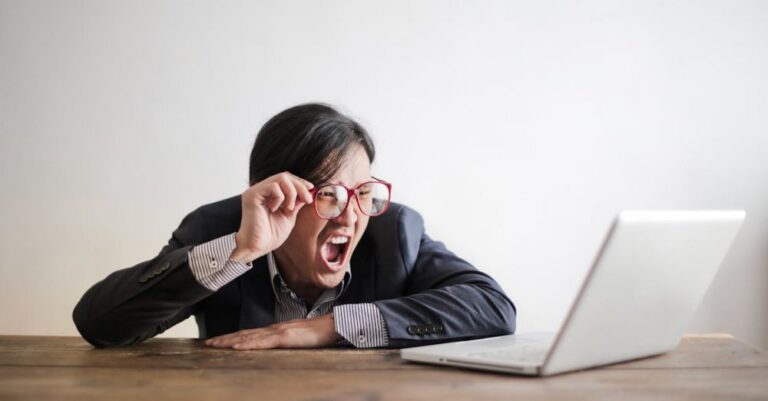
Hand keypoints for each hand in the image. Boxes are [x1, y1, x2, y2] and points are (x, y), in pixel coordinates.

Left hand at [204, 314, 340, 349]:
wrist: (332, 326)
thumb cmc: (319, 334)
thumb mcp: (298, 340)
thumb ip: (286, 343)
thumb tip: (275, 349)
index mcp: (277, 331)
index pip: (250, 334)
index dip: (234, 337)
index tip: (220, 341)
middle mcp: (274, 329)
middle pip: (245, 333)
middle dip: (225, 338)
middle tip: (208, 343)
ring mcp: (279, 332)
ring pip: (249, 336)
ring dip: (231, 341)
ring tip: (216, 345)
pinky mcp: (285, 337)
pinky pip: (263, 341)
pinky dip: (248, 343)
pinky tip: (237, 346)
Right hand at [230, 172, 313, 262]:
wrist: (258, 247)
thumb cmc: (270, 235)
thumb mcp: (289, 216)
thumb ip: (296, 202)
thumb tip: (308, 191)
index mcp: (269, 194)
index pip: (286, 179)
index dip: (300, 182)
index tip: (311, 189)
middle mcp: (261, 190)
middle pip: (285, 176)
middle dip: (299, 186)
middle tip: (307, 199)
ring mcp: (256, 191)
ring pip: (281, 178)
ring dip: (291, 193)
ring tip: (288, 209)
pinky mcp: (252, 195)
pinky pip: (273, 186)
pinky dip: (279, 198)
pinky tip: (275, 209)